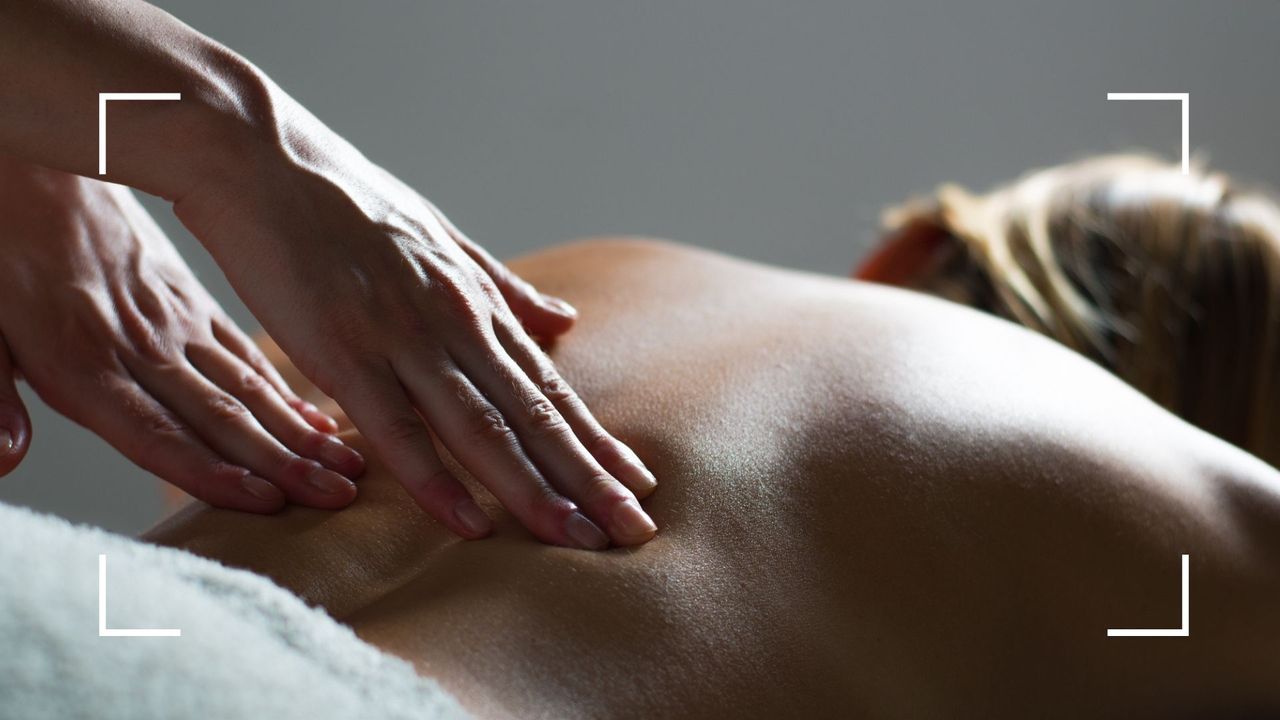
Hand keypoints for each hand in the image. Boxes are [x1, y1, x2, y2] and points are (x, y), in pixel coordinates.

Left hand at [0, 159, 364, 509]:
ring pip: (249, 385)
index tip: (267, 503)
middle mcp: (144, 345)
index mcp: (83, 358)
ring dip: (301, 432)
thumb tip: (4, 458)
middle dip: (285, 463)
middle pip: (222, 415)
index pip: (155, 432)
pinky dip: (287, 391)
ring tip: (350, 465)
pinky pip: (246, 352)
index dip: (209, 472)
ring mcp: (175, 322)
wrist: (33, 166)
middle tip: (341, 496)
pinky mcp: (190, 301)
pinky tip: (320, 419)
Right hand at [173, 130, 658, 548]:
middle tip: (633, 530)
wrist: (260, 155)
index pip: (547, 386)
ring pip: (482, 428)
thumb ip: (501, 288)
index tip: (636, 484)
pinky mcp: (344, 351)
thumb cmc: (346, 201)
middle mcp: (454, 322)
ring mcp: (402, 337)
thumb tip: (563, 321)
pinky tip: (471, 525)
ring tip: (580, 539)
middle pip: (533, 414)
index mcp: (473, 301)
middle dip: (588, 478)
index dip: (593, 439)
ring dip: (535, 490)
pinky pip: (397, 429)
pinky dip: (436, 481)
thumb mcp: (440, 239)